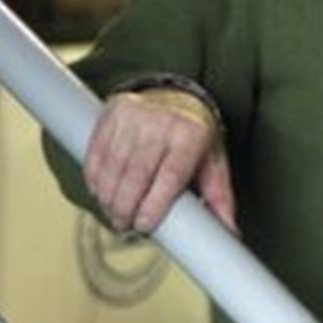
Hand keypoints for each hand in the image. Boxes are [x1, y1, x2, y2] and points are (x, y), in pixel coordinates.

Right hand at [83, 88, 236, 234]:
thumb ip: (220, 196)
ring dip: (108, 196)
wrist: (176, 93)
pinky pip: (96, 152)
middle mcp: (162, 123)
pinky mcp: (113, 114)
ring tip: (114, 213)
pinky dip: (94, 177)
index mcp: (191, 134)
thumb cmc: (195, 132)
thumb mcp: (213, 160)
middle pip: (137, 174)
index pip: (170, 175)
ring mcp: (135, 116)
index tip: (144, 225)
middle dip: (125, 206)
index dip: (153, 204)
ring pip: (112, 165)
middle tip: (125, 225)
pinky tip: (100, 192)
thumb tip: (229, 230)